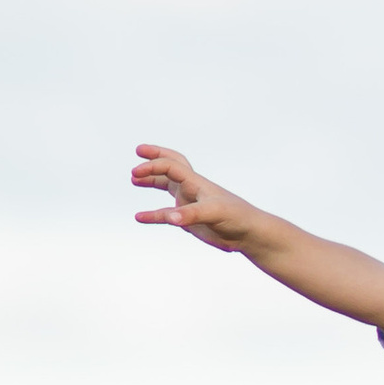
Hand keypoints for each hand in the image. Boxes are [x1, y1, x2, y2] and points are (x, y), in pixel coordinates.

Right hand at [133, 143, 258, 250]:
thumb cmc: (237, 217)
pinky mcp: (188, 219)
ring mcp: (189, 203)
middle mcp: (191, 189)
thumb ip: (191, 214)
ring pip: (166, 186)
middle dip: (155, 157)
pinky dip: (152, 215)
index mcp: (196, 182)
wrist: (248, 233)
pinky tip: (139, 217)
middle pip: (170, 166)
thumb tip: (171, 218)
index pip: (171, 166)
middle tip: (139, 151)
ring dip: (151, 181)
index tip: (136, 172)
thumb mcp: (214, 213)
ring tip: (135, 180)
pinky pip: (165, 214)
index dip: (153, 165)